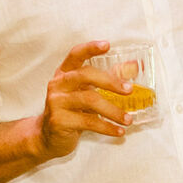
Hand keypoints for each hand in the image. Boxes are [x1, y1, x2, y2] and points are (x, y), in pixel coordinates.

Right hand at [31, 40, 131, 160]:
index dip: (90, 48)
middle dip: (110, 81)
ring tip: (129, 119)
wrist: (48, 137)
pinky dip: (107, 127)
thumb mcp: (86, 91)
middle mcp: (58, 84)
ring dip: (113, 111)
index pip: (75, 55)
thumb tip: (134, 66)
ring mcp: (56, 102)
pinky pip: (88, 122)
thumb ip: (108, 78)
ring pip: (89, 100)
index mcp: (65, 73)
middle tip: (129, 90)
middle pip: (85, 75)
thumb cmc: (72, 110)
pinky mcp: (58, 120)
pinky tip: (119, 131)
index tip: (107, 45)